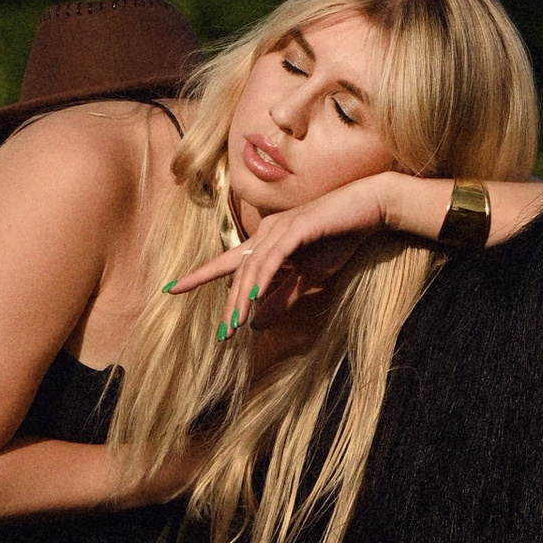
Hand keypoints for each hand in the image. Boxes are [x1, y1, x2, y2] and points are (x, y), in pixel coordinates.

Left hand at [166, 175, 408, 338]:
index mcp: (267, 241)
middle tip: (222, 333)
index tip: (172, 288)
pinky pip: (274, 256)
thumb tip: (258, 325)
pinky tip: (254, 295)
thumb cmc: (340, 239)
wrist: (369, 210)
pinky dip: (262, 276)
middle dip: (229, 303)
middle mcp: (267, 231)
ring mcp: (281, 227)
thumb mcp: (310, 277)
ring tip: (236, 325)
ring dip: (243, 297)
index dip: (200, 275)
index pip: (228, 262)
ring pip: (253, 266)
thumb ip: (284, 298)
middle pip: (238, 271)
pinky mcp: (298, 227)